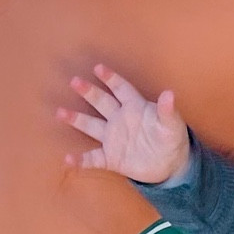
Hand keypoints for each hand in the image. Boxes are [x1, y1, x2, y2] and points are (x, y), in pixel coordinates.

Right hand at [58, 65, 190, 182]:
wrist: (170, 165)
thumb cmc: (171, 139)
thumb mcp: (172, 125)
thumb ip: (168, 110)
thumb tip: (170, 94)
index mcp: (135, 108)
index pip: (121, 89)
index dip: (110, 78)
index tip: (98, 68)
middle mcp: (120, 119)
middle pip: (102, 102)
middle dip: (89, 92)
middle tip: (74, 81)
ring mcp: (114, 139)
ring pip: (91, 126)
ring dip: (77, 119)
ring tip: (60, 112)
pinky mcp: (111, 158)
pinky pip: (93, 159)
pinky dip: (81, 160)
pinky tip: (69, 159)